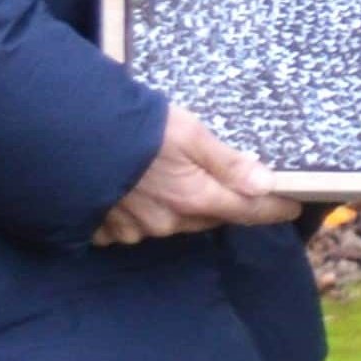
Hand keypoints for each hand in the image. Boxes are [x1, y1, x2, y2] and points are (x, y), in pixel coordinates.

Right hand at [89, 103, 289, 246]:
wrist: (67, 141)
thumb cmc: (133, 130)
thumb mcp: (189, 133)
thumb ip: (227, 162)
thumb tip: (266, 184)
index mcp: (195, 199)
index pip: (248, 211)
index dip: (274, 209)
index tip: (293, 205)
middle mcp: (169, 222)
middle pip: (210, 218)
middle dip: (223, 203)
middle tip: (231, 183)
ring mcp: (136, 230)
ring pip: (174, 222)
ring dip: (181, 206)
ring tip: (171, 178)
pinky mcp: (107, 231)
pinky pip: (137, 226)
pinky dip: (143, 211)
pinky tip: (135, 189)